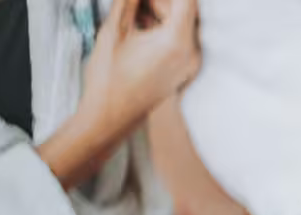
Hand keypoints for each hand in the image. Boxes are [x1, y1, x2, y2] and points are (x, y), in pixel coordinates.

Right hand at [81, 0, 199, 135]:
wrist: (112, 118)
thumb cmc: (109, 80)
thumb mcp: (114, 31)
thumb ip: (128, 1)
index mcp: (176, 42)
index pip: (186, 0)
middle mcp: (190, 54)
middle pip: (184, 10)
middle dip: (160, 1)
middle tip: (135, 3)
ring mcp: (189, 63)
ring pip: (182, 23)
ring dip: (160, 9)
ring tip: (134, 9)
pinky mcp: (184, 69)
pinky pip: (179, 38)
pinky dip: (162, 25)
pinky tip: (139, 21)